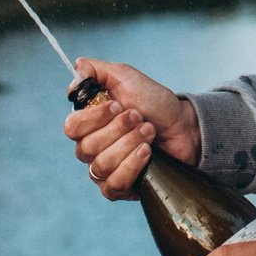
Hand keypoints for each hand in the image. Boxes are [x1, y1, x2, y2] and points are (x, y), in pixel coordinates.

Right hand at [63, 57, 200, 199]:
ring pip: (101, 165)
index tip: (118, 106)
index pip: (71, 127)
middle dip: (119, 130)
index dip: (94, 118)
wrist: (183, 127)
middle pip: (87, 148)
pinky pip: (113, 185)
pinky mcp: (119, 187)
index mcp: (88, 123)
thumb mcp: (126, 78)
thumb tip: (76, 67)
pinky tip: (147, 153)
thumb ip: (97, 70)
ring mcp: (104, 170)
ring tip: (148, 132)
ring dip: (129, 145)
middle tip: (139, 118)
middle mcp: (91, 148)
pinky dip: (132, 166)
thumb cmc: (154, 103)